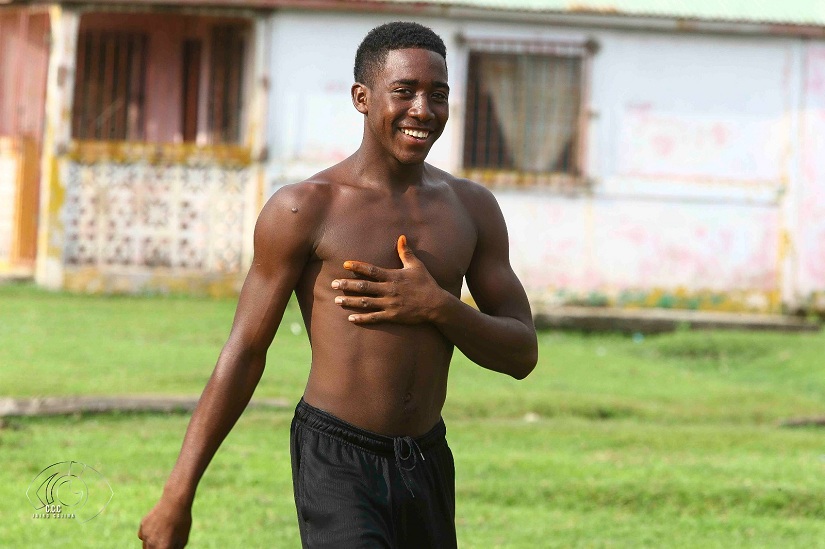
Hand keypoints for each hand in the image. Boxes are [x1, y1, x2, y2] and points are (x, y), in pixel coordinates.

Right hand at [138, 498, 191, 548]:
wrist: (174, 502)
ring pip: (145, 546)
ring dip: (151, 545)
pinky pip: (142, 536)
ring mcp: (145, 535)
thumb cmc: (182, 522)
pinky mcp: (142, 527)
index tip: (167, 545)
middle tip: (164, 542)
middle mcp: (151, 544)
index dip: (165, 548)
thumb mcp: (182, 540)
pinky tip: (157, 527)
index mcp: (163, 548)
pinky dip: (148, 535)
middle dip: (158, 548)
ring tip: (162, 535)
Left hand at [332, 235, 446, 323]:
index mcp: (393, 277)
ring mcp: (389, 304)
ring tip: (336, 300)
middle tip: (333, 284)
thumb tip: (401, 237)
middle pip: (364, 286)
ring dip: (350, 301)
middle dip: (347, 285)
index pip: (372, 270)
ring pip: (365, 302)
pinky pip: (374, 318)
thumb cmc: (426, 284)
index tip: (345, 264)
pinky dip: (362, 318)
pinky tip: (350, 318)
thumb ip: (406, 252)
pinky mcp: (392, 316)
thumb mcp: (417, 266)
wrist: (436, 305)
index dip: (358, 267)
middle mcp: (389, 290)